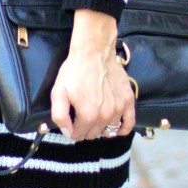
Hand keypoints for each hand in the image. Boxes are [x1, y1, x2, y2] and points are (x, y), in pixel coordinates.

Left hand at [50, 10, 135, 140]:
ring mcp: (119, 108)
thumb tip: (68, 134)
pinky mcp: (128, 100)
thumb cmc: (75, 71)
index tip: (71, 117)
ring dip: (101, 126)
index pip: (77, 135)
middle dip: (85, 127)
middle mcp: (105, 115)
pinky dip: (122, 128)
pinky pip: (129, 124)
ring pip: (109, 130)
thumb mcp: (58, 92)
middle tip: (82, 112)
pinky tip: (115, 124)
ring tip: (96, 114)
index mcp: (87, 115)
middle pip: (93, 134)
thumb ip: (60, 116)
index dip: (71, 128)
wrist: (94, 51)